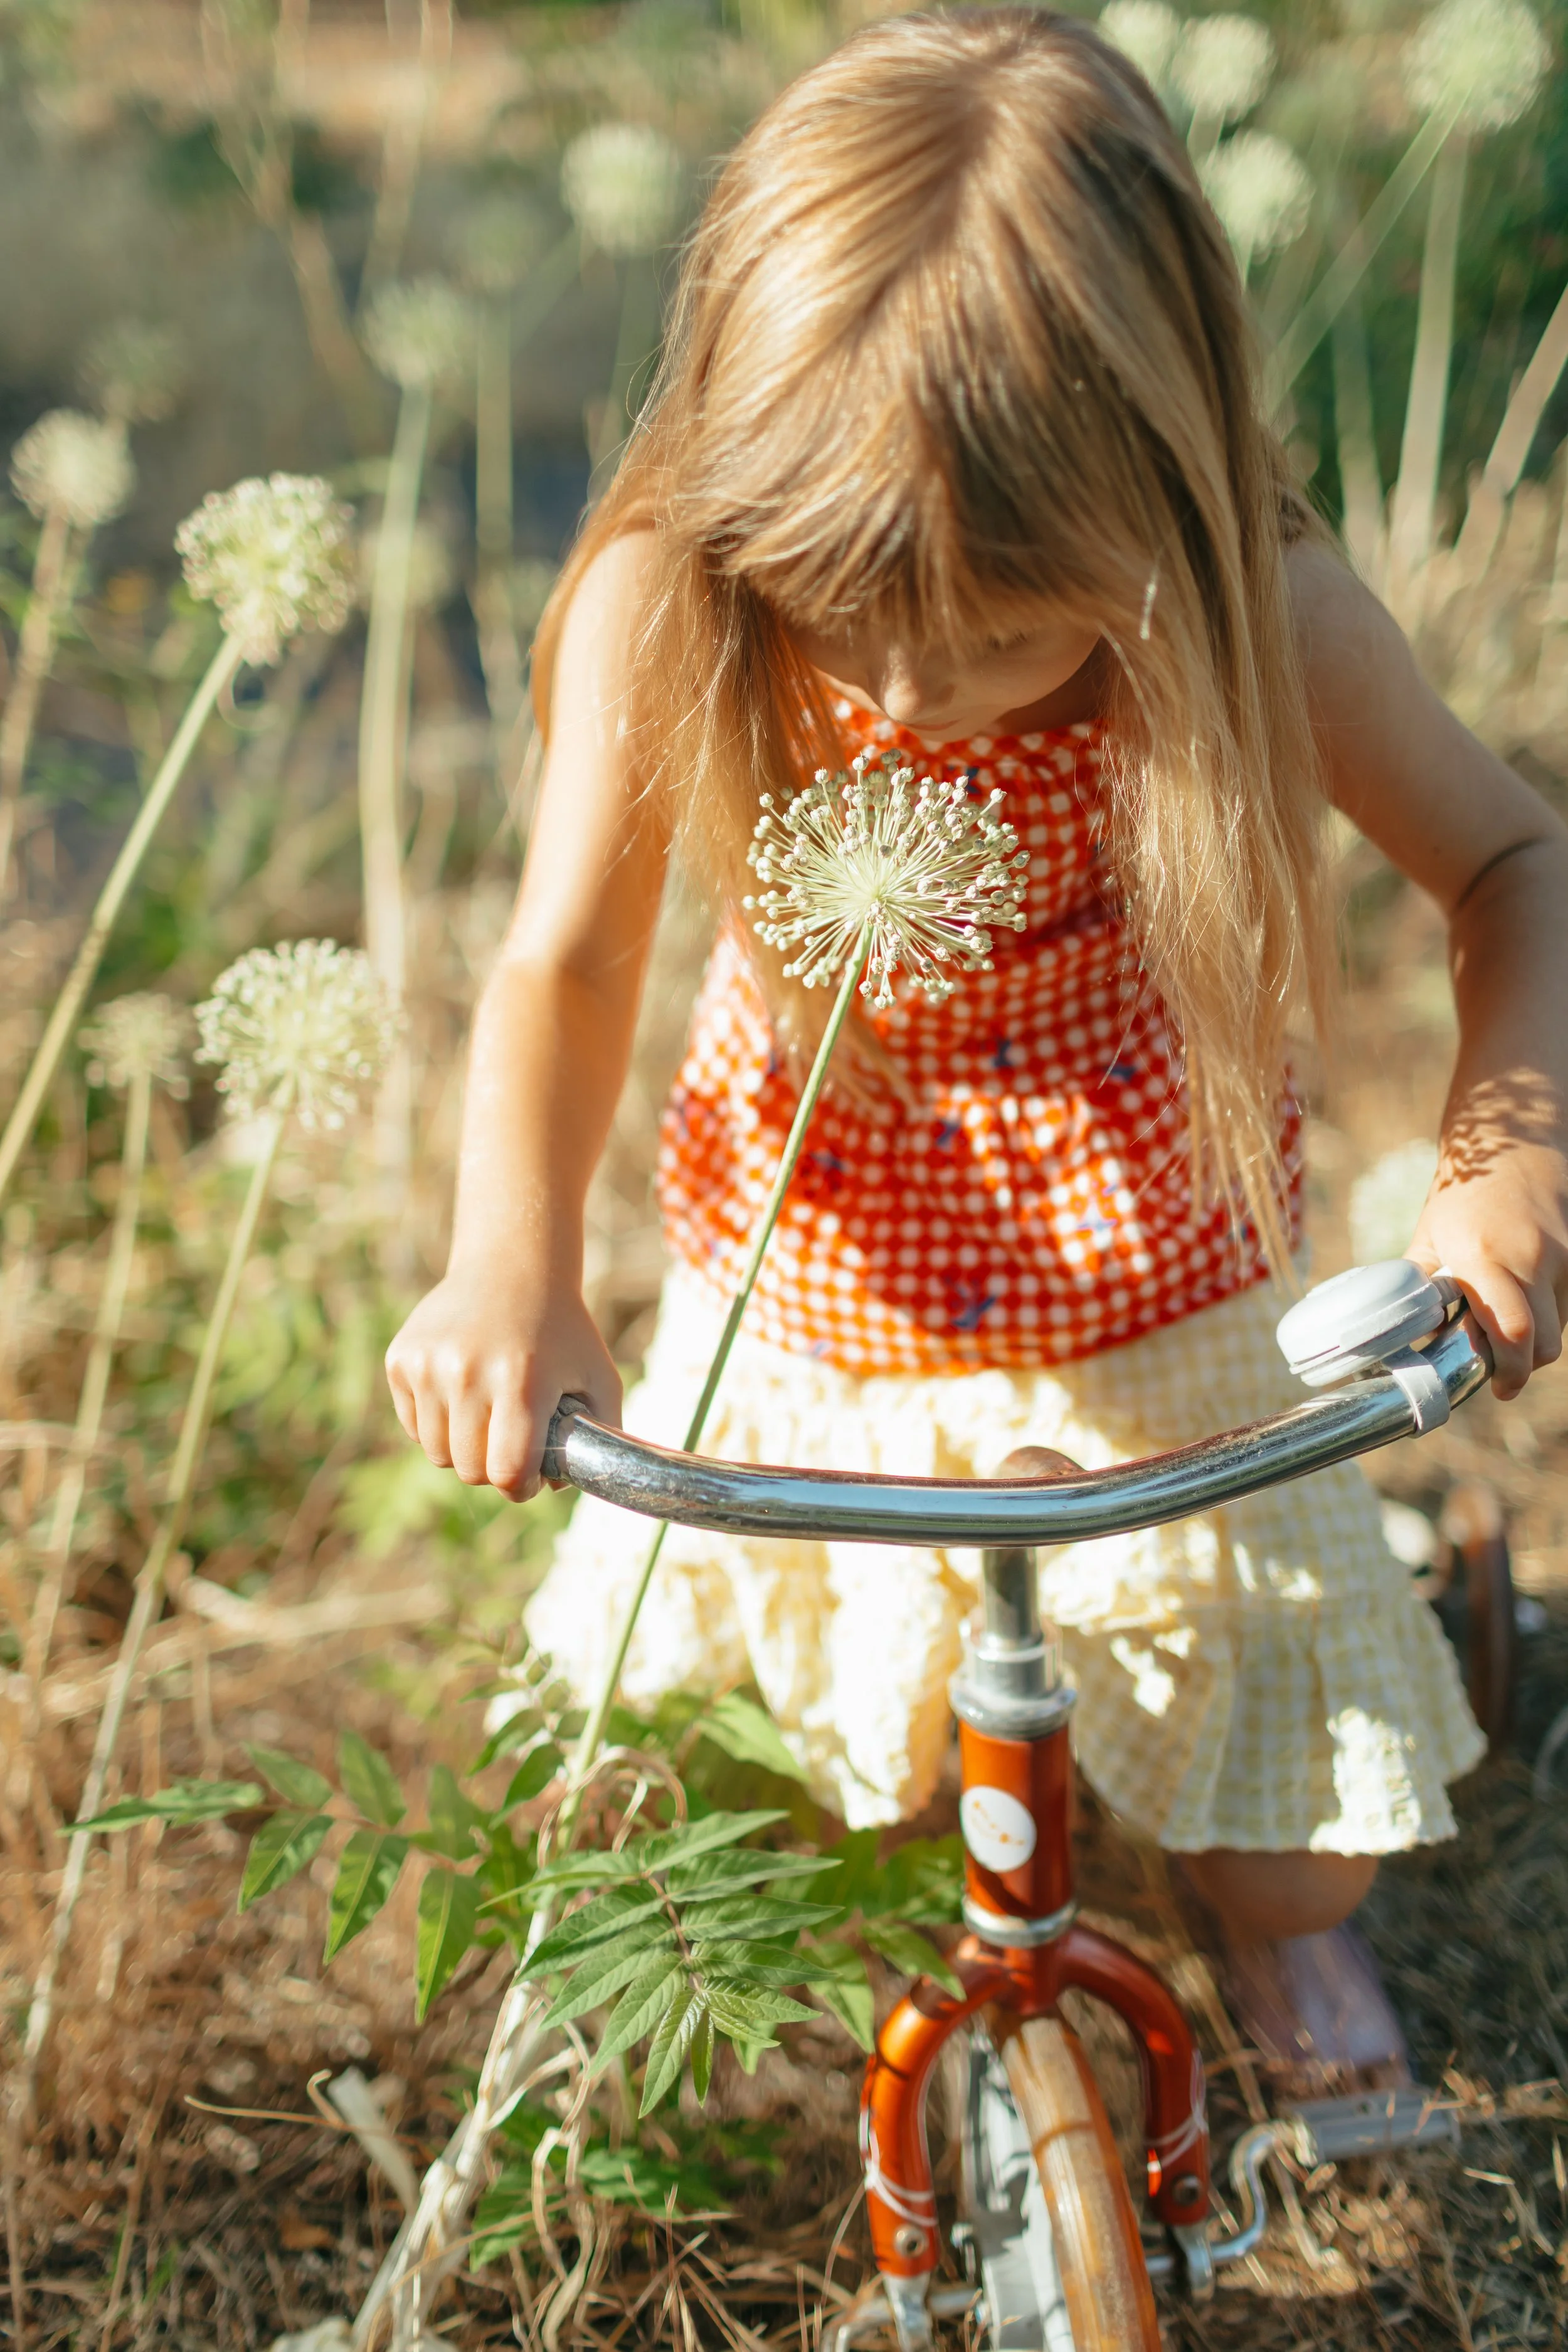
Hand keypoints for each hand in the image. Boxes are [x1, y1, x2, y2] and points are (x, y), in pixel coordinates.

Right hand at [385, 1263, 621, 1499]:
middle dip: (493, 1468)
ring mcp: (428, 1365)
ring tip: (487, 1415)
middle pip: (469, 1469)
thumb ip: (599, 1436)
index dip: (521, 1487)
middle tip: (510, 1443)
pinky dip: (437, 1424)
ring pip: (438, 1453)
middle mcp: (467, 1372)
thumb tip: (559, 1486)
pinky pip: (414, 1425)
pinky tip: (461, 1392)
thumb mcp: (601, 1377)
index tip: (531, 1477)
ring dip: (463, 1448)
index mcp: (522, 1380)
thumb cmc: (563, 1331)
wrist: (511, 1269)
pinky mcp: (400, 1359)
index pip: (507, 1471)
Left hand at [1408, 1138, 1567, 1399]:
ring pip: (1560, 1327)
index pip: (1513, 1331)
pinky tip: (1527, 1297)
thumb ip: (1421, 1284)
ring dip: (1536, 1339)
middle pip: (1545, 1344)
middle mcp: (1532, 1259)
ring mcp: (1564, 1256)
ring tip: (1505, 1318)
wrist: (1516, 1146)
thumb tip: (1412, 1333)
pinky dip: (1552, 1314)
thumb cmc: (1464, 1193)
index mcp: (1485, 1257)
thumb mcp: (1431, 1235)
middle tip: (1498, 1366)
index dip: (1510, 1371)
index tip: (1498, 1390)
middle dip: (1523, 1365)